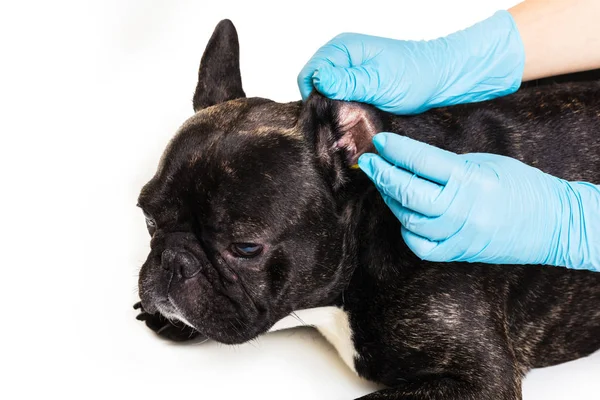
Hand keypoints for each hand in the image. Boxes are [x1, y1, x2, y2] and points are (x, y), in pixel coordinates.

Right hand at [298, 11, 524, 113]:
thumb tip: (319, 80)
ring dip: (334, 109)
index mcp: (343, 48)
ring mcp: (349, 70)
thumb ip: (347, 82)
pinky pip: (340, 98)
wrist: (441, 78)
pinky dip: (344, 109)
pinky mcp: (357, 83)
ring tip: (349, 122)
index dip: (314, 96)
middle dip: (323, 104)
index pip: (310, 73)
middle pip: (315, 84)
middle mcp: (342, 57)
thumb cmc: (415, 76)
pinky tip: (355, 118)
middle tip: (339, 122)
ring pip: (326, 94)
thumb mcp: (378, 82)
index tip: (327, 115)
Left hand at [358, 132, 599, 270]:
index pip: (422, 162)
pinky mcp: (459, 252)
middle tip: (368, 162)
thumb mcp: (487, 163)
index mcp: (471, 180)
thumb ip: (447, 165)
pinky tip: (404, 214)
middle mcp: (462, 209)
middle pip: (408, 192)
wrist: (554, 224)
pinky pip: (421, 245)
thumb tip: (411, 160)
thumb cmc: (522, 187)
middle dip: (382, 174)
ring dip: (391, 199)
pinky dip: (407, 229)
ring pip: (409, 219)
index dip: (395, 150)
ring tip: (385, 183)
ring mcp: (459, 235)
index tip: (380, 143)